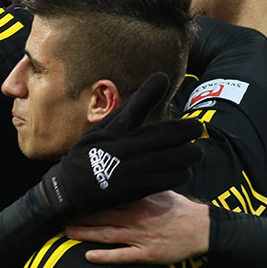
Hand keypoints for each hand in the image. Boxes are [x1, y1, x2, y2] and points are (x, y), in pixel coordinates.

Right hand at [41, 73, 203, 215]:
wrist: (70, 190)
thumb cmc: (87, 156)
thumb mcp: (101, 131)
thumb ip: (124, 113)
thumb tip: (143, 93)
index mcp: (117, 130)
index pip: (136, 104)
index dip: (150, 88)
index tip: (161, 78)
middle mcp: (130, 146)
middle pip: (173, 133)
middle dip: (192, 128)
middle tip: (196, 128)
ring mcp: (138, 167)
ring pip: (182, 156)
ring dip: (190, 153)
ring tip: (189, 153)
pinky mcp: (143, 186)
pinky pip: (176, 177)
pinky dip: (182, 173)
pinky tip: (179, 171)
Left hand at [66, 191, 210, 263]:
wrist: (202, 229)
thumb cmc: (180, 209)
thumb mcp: (160, 190)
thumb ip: (141, 186)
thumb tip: (124, 173)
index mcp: (138, 201)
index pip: (108, 198)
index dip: (89, 199)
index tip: (72, 197)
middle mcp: (136, 218)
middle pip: (102, 216)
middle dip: (80, 216)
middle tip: (60, 215)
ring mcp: (140, 237)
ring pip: (108, 235)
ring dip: (86, 234)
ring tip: (66, 233)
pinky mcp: (146, 254)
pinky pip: (123, 256)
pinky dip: (106, 256)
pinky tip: (89, 256)